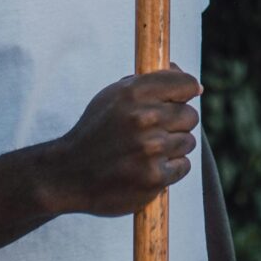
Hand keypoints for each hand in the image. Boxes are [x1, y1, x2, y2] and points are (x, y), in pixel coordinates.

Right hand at [42, 68, 200, 215]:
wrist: (68, 174)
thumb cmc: (96, 131)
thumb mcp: (114, 96)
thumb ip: (149, 83)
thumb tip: (192, 84)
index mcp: (134, 93)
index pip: (186, 84)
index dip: (187, 91)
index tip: (182, 99)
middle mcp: (144, 119)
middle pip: (191, 116)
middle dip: (177, 123)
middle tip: (156, 131)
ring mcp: (150, 150)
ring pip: (188, 142)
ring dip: (173, 147)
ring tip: (147, 151)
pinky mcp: (154, 177)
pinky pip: (183, 166)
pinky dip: (170, 168)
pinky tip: (147, 167)